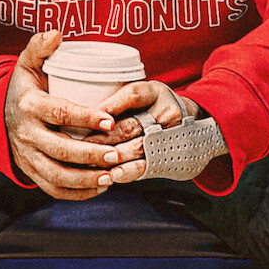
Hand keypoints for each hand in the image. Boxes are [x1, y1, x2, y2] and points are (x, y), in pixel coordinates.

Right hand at [4, 31, 146, 199]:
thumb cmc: (25, 89)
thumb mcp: (28, 64)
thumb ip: (40, 46)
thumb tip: (57, 33)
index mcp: (29, 105)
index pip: (59, 113)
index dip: (85, 118)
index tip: (109, 119)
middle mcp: (26, 134)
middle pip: (60, 149)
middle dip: (91, 154)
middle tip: (118, 154)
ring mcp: (28, 156)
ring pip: (57, 175)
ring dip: (86, 179)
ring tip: (112, 175)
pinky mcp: (32, 172)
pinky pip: (54, 189)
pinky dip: (78, 193)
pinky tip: (101, 186)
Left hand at [88, 79, 202, 182]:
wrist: (188, 126)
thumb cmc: (154, 108)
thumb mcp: (141, 95)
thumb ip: (120, 101)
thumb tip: (88, 115)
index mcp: (156, 93)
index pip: (131, 96)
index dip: (108, 107)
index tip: (86, 117)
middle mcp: (167, 113)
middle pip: (131, 125)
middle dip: (103, 138)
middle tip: (80, 145)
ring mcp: (170, 137)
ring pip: (137, 147)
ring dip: (111, 156)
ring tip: (90, 162)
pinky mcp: (168, 157)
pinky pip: (146, 166)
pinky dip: (127, 172)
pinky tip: (112, 175)